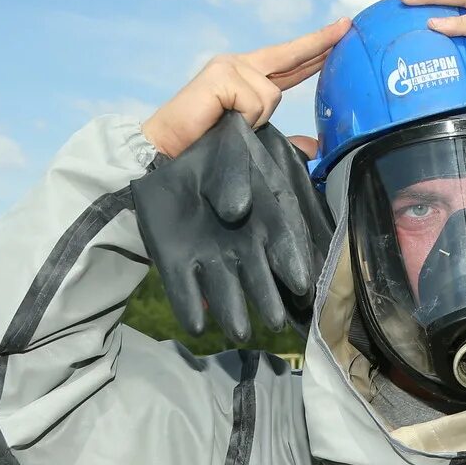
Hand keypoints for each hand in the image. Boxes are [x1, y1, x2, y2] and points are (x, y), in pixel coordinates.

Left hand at [132, 114, 333, 340]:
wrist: (165, 148)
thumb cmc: (210, 145)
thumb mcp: (229, 132)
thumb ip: (238, 157)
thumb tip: (238, 208)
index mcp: (264, 213)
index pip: (284, 243)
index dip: (293, 263)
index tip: (300, 285)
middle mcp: (241, 240)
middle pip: (260, 276)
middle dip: (268, 299)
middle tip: (276, 322)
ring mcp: (208, 253)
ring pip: (226, 289)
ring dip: (233, 311)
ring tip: (239, 332)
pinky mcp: (175, 259)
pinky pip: (184, 287)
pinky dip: (190, 307)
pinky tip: (196, 325)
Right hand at [142, 20, 350, 158]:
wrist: (168, 152)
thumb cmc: (206, 146)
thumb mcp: (254, 139)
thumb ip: (283, 138)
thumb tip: (315, 147)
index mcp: (248, 77)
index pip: (290, 61)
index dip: (317, 47)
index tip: (342, 29)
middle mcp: (240, 65)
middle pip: (289, 56)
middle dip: (319, 44)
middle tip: (347, 25)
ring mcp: (229, 67)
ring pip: (273, 93)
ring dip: (257, 119)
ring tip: (229, 126)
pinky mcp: (221, 75)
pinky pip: (256, 101)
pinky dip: (246, 119)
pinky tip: (222, 119)